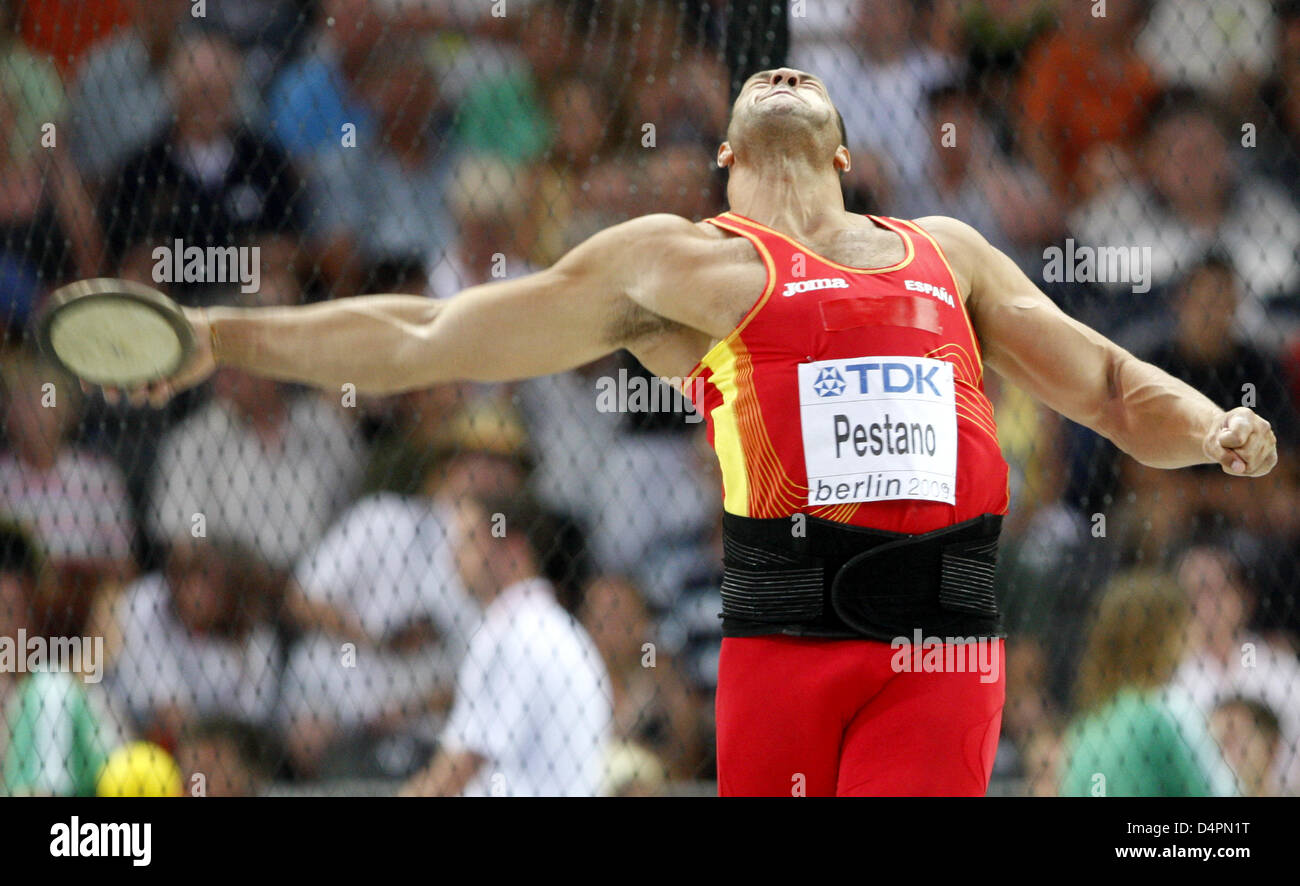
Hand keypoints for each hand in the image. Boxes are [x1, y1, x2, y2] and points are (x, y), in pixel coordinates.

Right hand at [90, 307, 217, 407]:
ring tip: (144, 388)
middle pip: (113, 385)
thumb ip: (129, 310)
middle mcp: (135, 363)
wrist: (210, 334)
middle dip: (110, 392)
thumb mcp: (151, 313)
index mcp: (125, 347)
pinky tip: (165, 385)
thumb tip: (102, 295)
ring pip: (134, 396)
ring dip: (135, 396)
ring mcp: (151, 375)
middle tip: (113, 395)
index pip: (98, 364)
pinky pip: (156, 400)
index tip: (88, 386)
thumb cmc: (178, 320)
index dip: (89, 377)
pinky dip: (158, 397)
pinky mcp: (168, 385)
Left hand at [1204, 407, 1277, 476]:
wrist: (1226, 436)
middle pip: (1246, 454)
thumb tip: (1241, 469)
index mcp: (1246, 416)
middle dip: (1231, 454)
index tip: (1222, 435)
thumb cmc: (1218, 436)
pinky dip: (1243, 470)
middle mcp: (1263, 426)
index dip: (1224, 442)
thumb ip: (1221, 454)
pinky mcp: (1272, 457)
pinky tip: (1241, 459)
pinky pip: (1256, 471)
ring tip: (1235, 451)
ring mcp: (1271, 442)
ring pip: (1251, 465)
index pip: (1237, 439)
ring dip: (1236, 463)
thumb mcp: (1211, 442)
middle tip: (1229, 445)